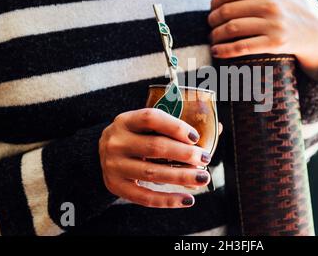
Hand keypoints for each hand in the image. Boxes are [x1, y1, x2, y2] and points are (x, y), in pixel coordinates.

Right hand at [99, 108, 215, 207]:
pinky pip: (144, 197)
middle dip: (184, 154)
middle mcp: (116, 141)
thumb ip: (175, 126)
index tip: (196, 137)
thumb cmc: (135, 137)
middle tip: (205, 158)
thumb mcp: (145, 126)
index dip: (176, 126)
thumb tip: (218, 127)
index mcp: (125, 120)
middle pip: (155, 147)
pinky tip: (187, 199)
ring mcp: (113, 165)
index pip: (151, 118)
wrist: (99, 155)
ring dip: (182, 176)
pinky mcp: (116, 186)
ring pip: (153, 173)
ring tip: (203, 178)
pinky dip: (168, 200)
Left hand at [208, 0, 317, 81]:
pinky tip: (217, 51)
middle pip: (227, 11)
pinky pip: (243, 47)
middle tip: (210, 25)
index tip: (212, 9)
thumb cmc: (300, 5)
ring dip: (216, 35)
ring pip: (232, 29)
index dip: (214, 2)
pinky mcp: (275, 43)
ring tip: (213, 38)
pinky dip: (226, 50)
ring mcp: (274, 24)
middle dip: (213, 19)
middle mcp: (271, 3)